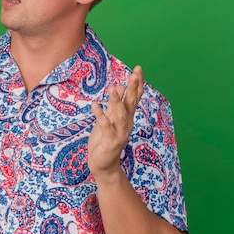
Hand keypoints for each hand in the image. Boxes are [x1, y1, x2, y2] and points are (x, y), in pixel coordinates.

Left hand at [88, 65, 143, 180]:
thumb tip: (119, 86)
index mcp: (127, 117)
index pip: (134, 98)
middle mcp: (126, 123)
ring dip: (116, 101)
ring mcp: (119, 132)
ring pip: (119, 114)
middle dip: (133, 88)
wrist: (104, 164)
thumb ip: (115, 104)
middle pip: (131, 103)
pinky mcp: (109, 141)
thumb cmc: (106, 139)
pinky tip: (95, 105)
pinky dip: (100, 115)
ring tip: (113, 88)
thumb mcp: (110, 118)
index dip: (137, 84)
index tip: (139, 69)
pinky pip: (105, 126)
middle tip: (135, 73)